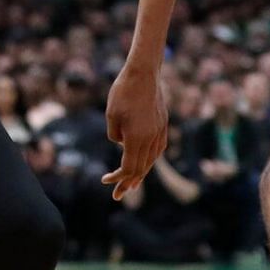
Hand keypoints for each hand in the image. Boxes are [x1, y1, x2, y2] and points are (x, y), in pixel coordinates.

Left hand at [100, 67, 167, 198]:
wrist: (144, 74)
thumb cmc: (123, 93)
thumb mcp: (111, 116)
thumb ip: (115, 136)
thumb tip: (121, 144)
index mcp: (136, 139)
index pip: (128, 168)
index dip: (117, 178)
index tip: (106, 182)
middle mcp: (151, 139)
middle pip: (141, 169)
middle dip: (128, 184)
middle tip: (118, 195)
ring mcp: (159, 132)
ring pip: (151, 160)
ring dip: (141, 174)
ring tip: (132, 185)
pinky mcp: (162, 125)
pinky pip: (157, 149)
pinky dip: (149, 160)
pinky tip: (145, 163)